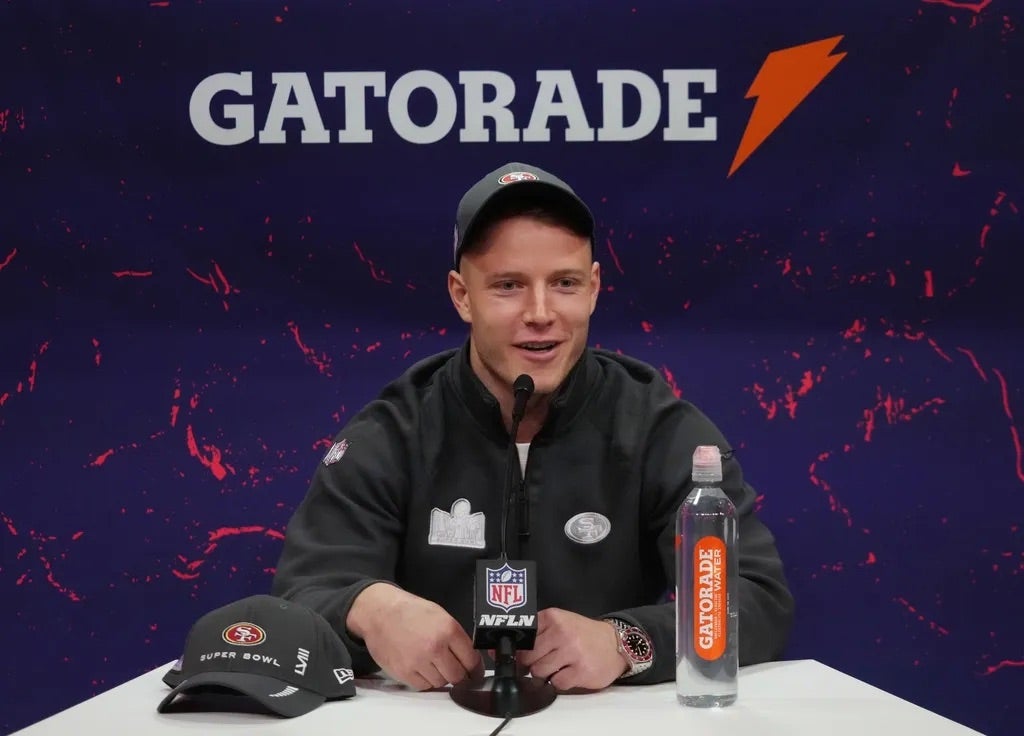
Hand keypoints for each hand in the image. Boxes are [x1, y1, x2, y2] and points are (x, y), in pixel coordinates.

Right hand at [347, 583, 482, 689]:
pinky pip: (423, 686)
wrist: (380, 613)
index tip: (474, 672)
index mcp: (448, 630)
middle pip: (457, 676)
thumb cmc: (409, 611)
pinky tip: (421, 668)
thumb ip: (455, 637)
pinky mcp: (404, 672)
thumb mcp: (440, 615)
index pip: (471, 660)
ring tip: (433, 664)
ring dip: (440, 677)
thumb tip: (469, 658)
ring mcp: (418, 661)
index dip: (475, 668)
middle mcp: (435, 647)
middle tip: (455, 670)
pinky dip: (425, 680)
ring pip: (440, 683)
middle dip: (459, 675)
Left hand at [516, 608, 627, 690]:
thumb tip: (501, 651)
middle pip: (528, 657)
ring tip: (560, 665)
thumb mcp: (560, 622)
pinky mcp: (581, 671)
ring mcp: (572, 652)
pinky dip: (561, 682)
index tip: (512, 656)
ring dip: (547, 674)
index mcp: (553, 617)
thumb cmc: (584, 635)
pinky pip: (557, 683)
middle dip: (532, 664)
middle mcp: (561, 632)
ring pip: (540, 672)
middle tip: (545, 661)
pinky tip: (571, 672)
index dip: (516, 650)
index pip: (523, 637)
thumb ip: (536, 632)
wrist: (616, 644)